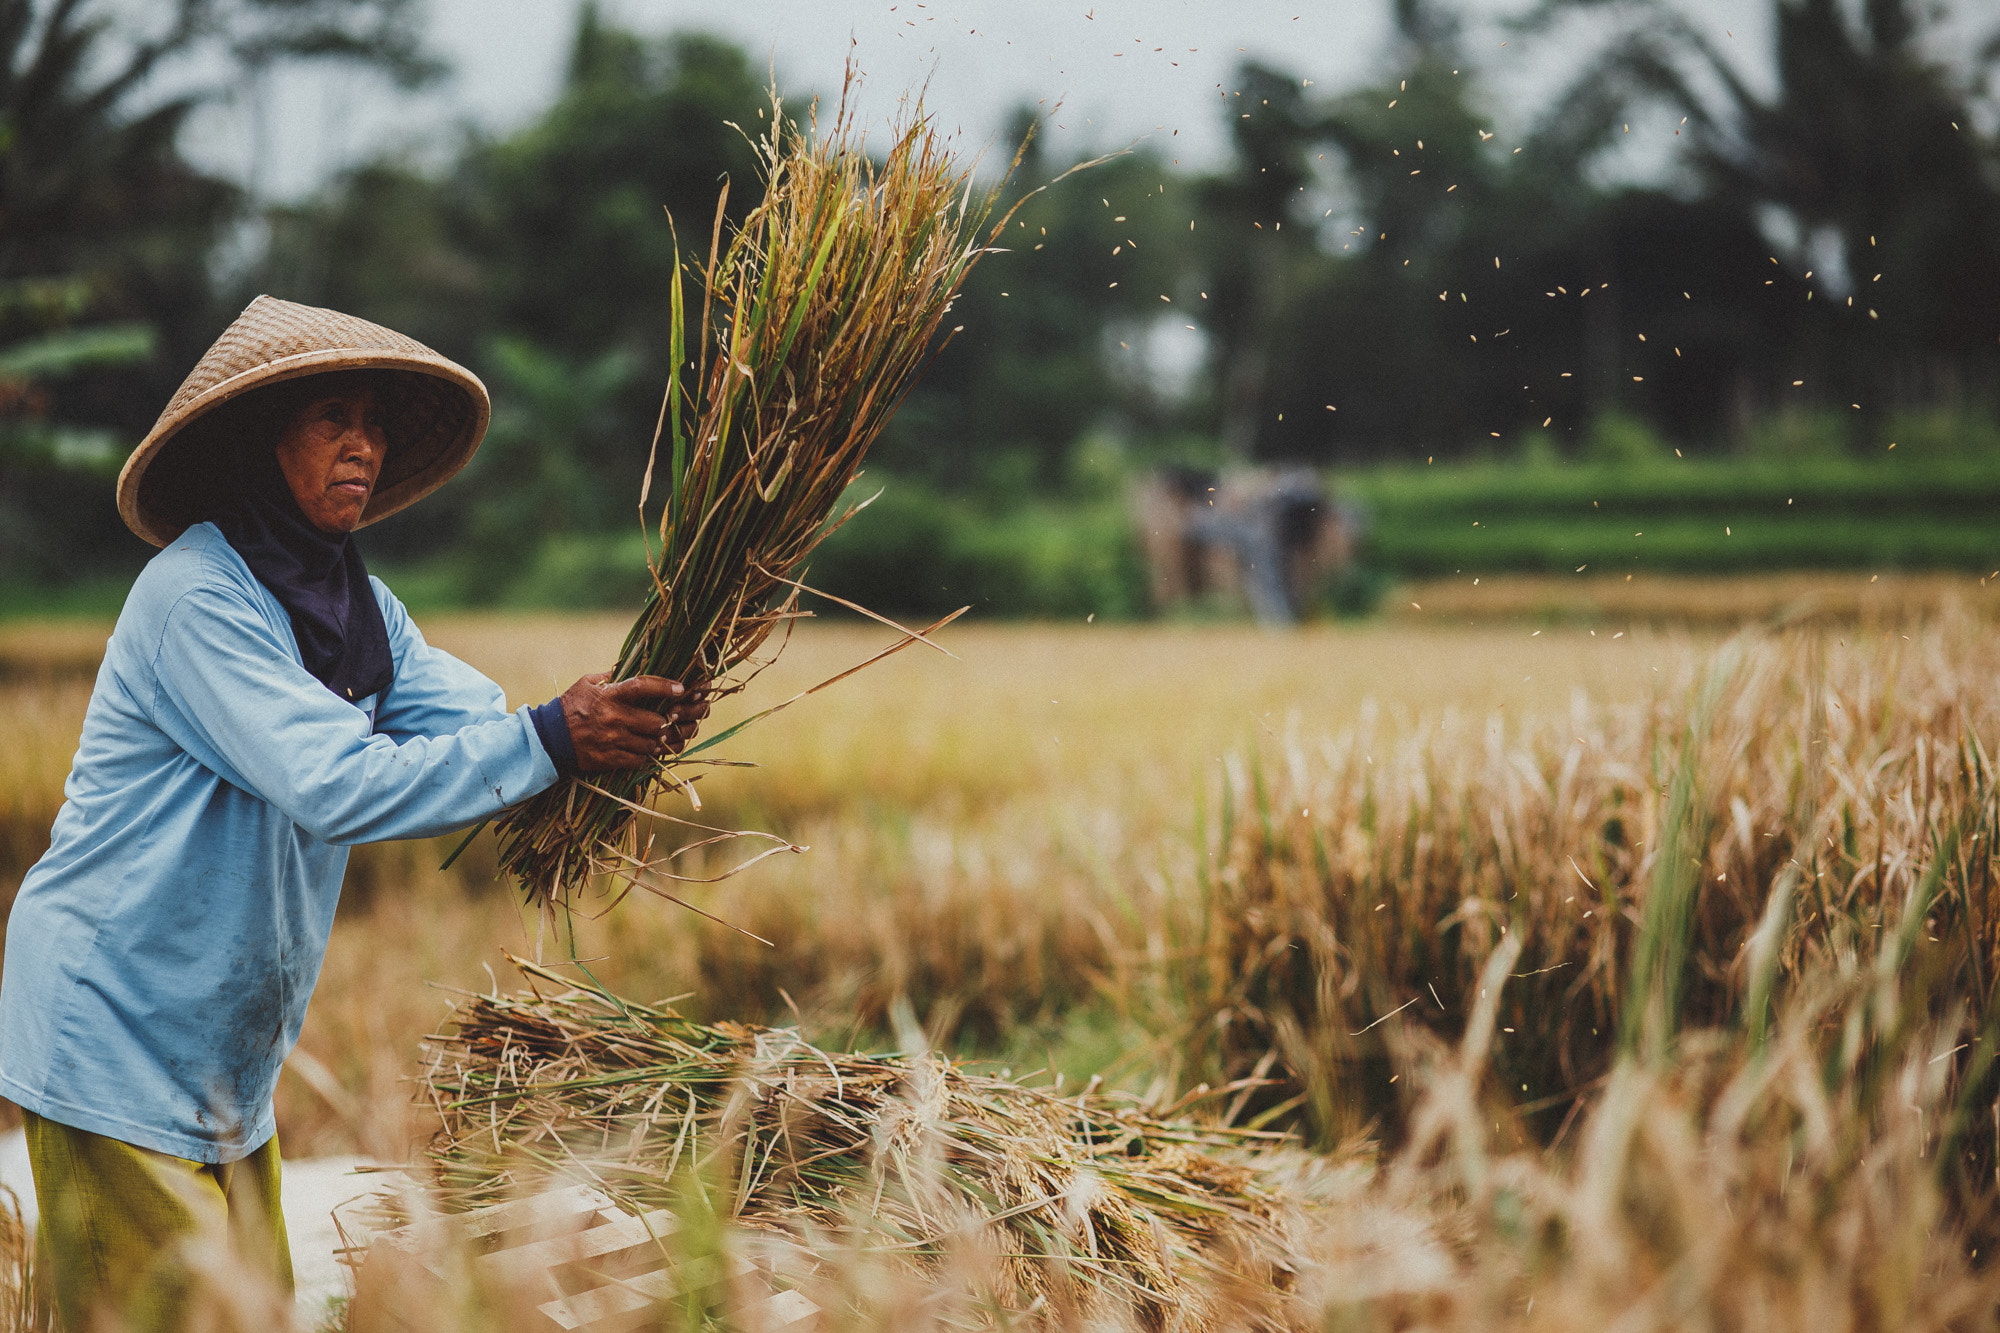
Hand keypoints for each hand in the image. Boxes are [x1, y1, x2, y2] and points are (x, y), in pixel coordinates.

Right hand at [558, 673, 710, 773]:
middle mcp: (613, 718)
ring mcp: (613, 741)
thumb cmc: (570, 706)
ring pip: (651, 744)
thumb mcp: (587, 684)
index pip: (642, 687)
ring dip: (658, 740)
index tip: (681, 688)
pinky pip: (639, 760)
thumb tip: (630, 665)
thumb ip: (611, 676)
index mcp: (609, 696)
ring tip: (658, 735)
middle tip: (669, 719)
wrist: (549, 738)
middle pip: (655, 722)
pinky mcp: (610, 759)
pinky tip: (644, 749)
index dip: (665, 687)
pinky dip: (645, 755)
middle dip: (666, 721)